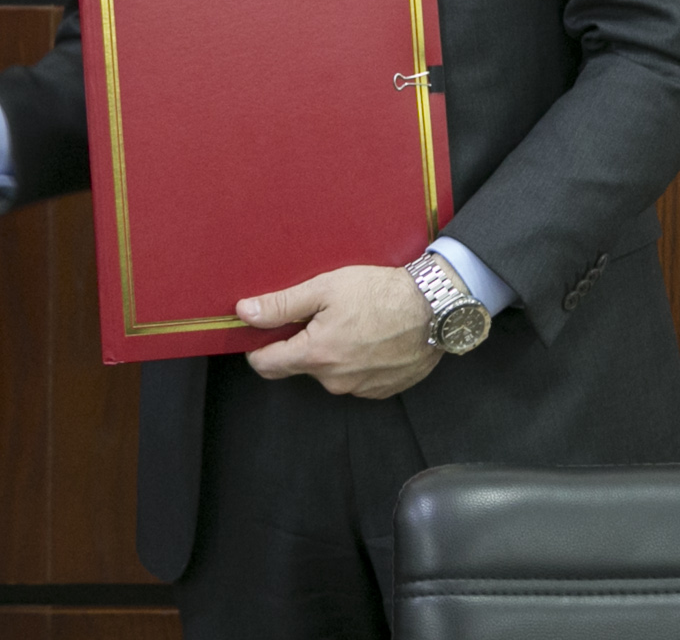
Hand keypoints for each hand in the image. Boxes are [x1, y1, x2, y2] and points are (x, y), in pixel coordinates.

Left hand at [239, 264, 441, 398]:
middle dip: (302, 344)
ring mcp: (360, 389)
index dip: (258, 349)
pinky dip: (356, 361)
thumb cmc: (380, 293)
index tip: (262, 334)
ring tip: (351, 323)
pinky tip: (370, 337)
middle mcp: (335, 380)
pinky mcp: (382, 390)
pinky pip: (356, 379)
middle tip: (320, 315)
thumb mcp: (324, 288)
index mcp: (316, 355)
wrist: (434, 308)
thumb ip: (281, 304)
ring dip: (332, 353)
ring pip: (330, 373)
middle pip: (300, 366)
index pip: (267, 365)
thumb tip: (244, 312)